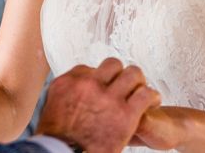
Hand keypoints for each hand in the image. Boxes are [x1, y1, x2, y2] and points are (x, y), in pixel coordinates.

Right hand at [35, 58, 160, 152]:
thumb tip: (77, 86)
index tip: (104, 84)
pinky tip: (152, 102)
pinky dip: (151, 96)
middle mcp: (90, 85)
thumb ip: (68, 92)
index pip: (90, 68)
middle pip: (113, 64)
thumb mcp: (53, 107)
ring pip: (132, 74)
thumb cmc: (58, 139)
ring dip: (138, 81)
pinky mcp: (125, 115)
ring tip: (141, 89)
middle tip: (125, 83)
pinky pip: (145, 94)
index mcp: (70, 82)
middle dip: (120, 73)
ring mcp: (108, 98)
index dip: (100, 77)